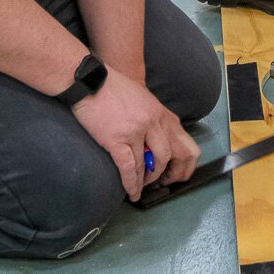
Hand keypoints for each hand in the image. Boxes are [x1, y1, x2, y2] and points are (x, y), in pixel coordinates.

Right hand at [71, 72, 200, 199]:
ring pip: (147, 165)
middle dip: (163, 174)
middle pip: (167, 156)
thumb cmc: (114, 89)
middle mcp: (152, 122)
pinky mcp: (116, 139)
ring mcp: (135, 131)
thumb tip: (157, 141)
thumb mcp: (143, 99)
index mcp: (161, 113)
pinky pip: (129, 168)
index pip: (183, 142)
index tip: (176, 173)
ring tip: (140, 190)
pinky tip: (131, 191)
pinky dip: (131, 183)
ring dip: (144, 181)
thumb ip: (154, 118)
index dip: (182, 163)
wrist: (90, 81)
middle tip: (156, 182)